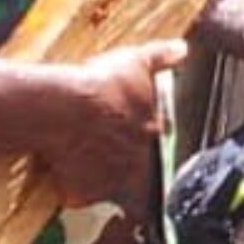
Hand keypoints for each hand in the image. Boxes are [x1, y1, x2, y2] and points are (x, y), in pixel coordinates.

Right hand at [30, 39, 186, 202]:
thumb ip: (160, 57)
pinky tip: (64, 173)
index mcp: (151, 134)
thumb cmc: (100, 86)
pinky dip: (72, 187)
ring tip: (87, 164)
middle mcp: (134, 164)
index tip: (143, 134)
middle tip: (113, 153)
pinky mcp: (79, 193)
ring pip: (111, 189)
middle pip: (141, 174)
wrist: (63, 110)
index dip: (152, 136)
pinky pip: (78, 195)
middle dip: (130, 165)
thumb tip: (181, 48)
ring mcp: (107, 183)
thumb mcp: (135, 62)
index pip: (161, 142)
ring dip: (103, 179)